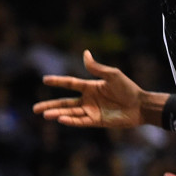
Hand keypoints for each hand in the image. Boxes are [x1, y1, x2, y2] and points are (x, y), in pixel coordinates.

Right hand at [33, 49, 147, 127]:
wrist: (140, 105)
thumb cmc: (128, 88)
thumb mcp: (112, 75)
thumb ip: (96, 67)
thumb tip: (85, 53)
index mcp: (90, 86)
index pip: (70, 83)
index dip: (57, 81)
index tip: (44, 80)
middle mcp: (88, 99)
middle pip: (64, 102)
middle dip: (50, 105)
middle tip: (35, 109)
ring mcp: (91, 111)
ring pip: (70, 113)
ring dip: (57, 113)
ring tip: (44, 115)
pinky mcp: (96, 121)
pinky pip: (80, 121)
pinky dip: (71, 121)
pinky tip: (61, 119)